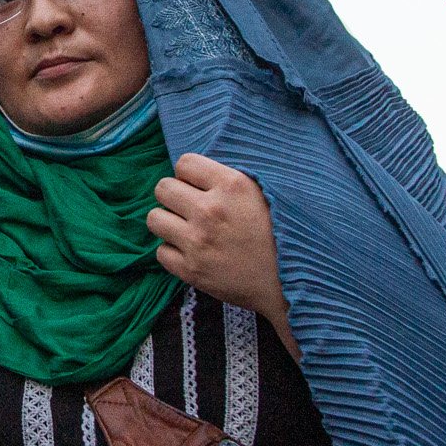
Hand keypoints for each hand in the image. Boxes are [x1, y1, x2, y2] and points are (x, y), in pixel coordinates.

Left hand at [147, 153, 288, 330]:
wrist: (290, 283)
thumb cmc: (280, 235)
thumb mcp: (262, 194)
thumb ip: (229, 180)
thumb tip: (195, 172)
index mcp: (232, 185)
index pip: (184, 162)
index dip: (189, 175)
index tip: (198, 187)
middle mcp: (210, 209)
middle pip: (163, 188)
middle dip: (174, 197)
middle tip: (190, 209)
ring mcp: (198, 241)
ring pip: (154, 218)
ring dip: (168, 223)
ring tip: (187, 230)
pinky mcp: (191, 270)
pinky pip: (160, 252)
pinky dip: (173, 253)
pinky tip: (191, 253)